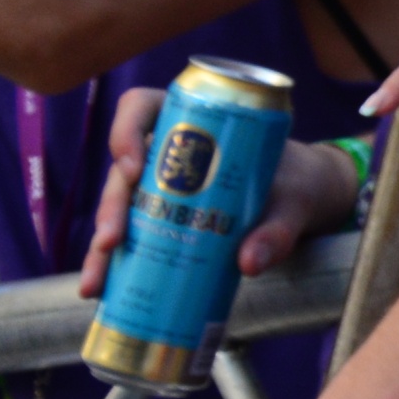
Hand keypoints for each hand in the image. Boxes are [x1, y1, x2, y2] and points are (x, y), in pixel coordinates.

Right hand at [76, 87, 357, 295]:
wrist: (302, 201)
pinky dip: (112, 265)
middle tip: (112, 241)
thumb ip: (280, 228)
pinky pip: (128, 239)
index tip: (134, 166)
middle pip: (123, 169)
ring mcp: (158, 189)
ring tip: (96, 284)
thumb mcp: (295, 201)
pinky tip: (101, 291)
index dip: (127, 130)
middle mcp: (166, 153)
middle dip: (111, 206)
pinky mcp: (160, 221)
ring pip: (118, 209)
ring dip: (101, 246)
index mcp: (194, 122)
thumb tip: (248, 263)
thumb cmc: (295, 183)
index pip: (142, 107)